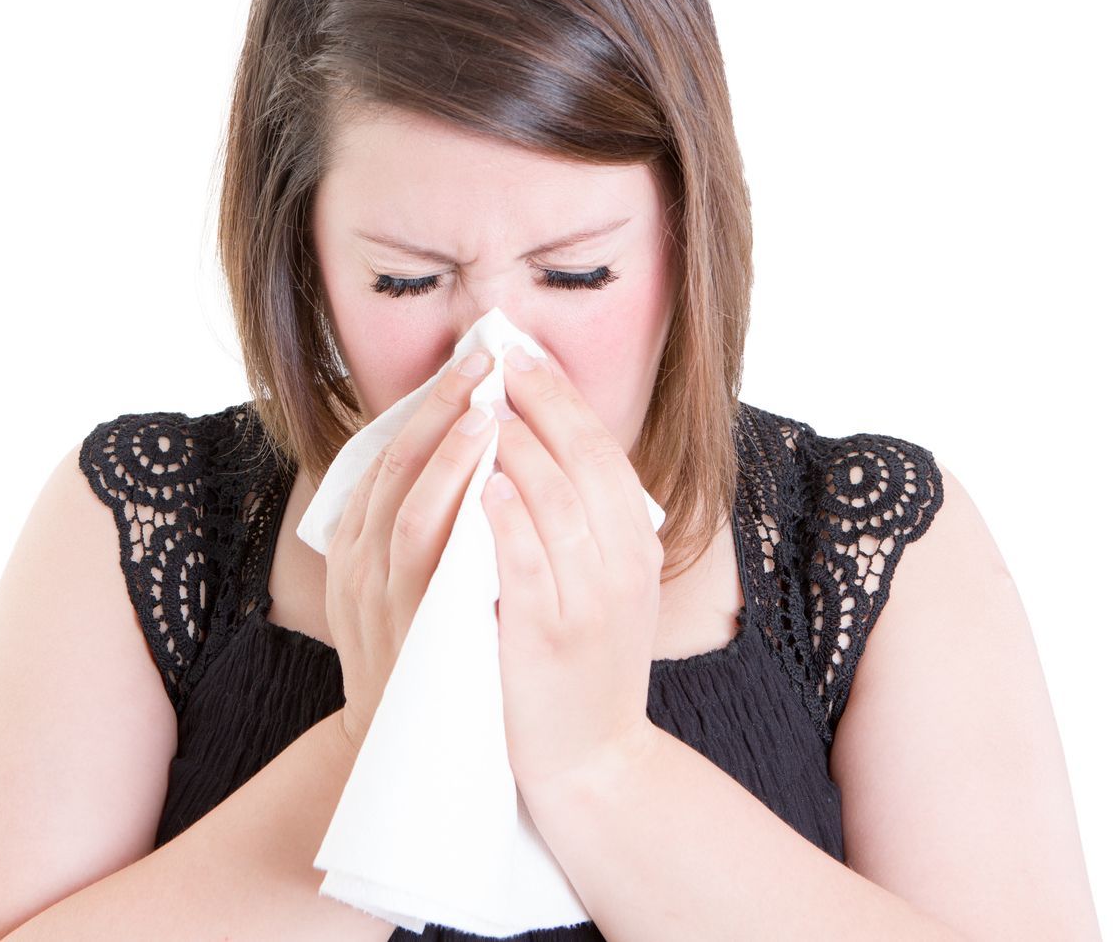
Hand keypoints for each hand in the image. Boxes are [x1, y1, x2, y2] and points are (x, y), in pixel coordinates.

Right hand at [327, 350, 498, 753]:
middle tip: (480, 362)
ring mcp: (383, 605)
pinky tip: (492, 494)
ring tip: (486, 411)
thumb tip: (475, 451)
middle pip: (391, 469)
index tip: (469, 363)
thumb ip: (432, 523)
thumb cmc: (428, 654)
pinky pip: (429, 573)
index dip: (426, 405)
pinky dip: (456, 526)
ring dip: (445, 458)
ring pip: (407, 513)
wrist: (415, 753)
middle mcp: (361, 568)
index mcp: (358, 546)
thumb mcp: (415, 580)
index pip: (388, 456)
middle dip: (435, 411)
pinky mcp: (413, 641)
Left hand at [479, 343, 663, 794]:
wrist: (592, 762)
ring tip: (483, 406)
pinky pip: (528, 562)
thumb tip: (535, 442)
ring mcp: (590, 600)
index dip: (562, 396)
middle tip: (497, 359)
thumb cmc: (582, 665)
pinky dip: (507, 518)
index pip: (602, 449)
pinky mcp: (549, 635)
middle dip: (539, 403)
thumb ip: (582, 520)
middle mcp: (623, 566)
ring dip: (519, 447)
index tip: (523, 354)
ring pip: (557, 501)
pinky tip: (481, 483)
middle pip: (585, 461)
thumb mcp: (604, 584)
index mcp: (635, 546)